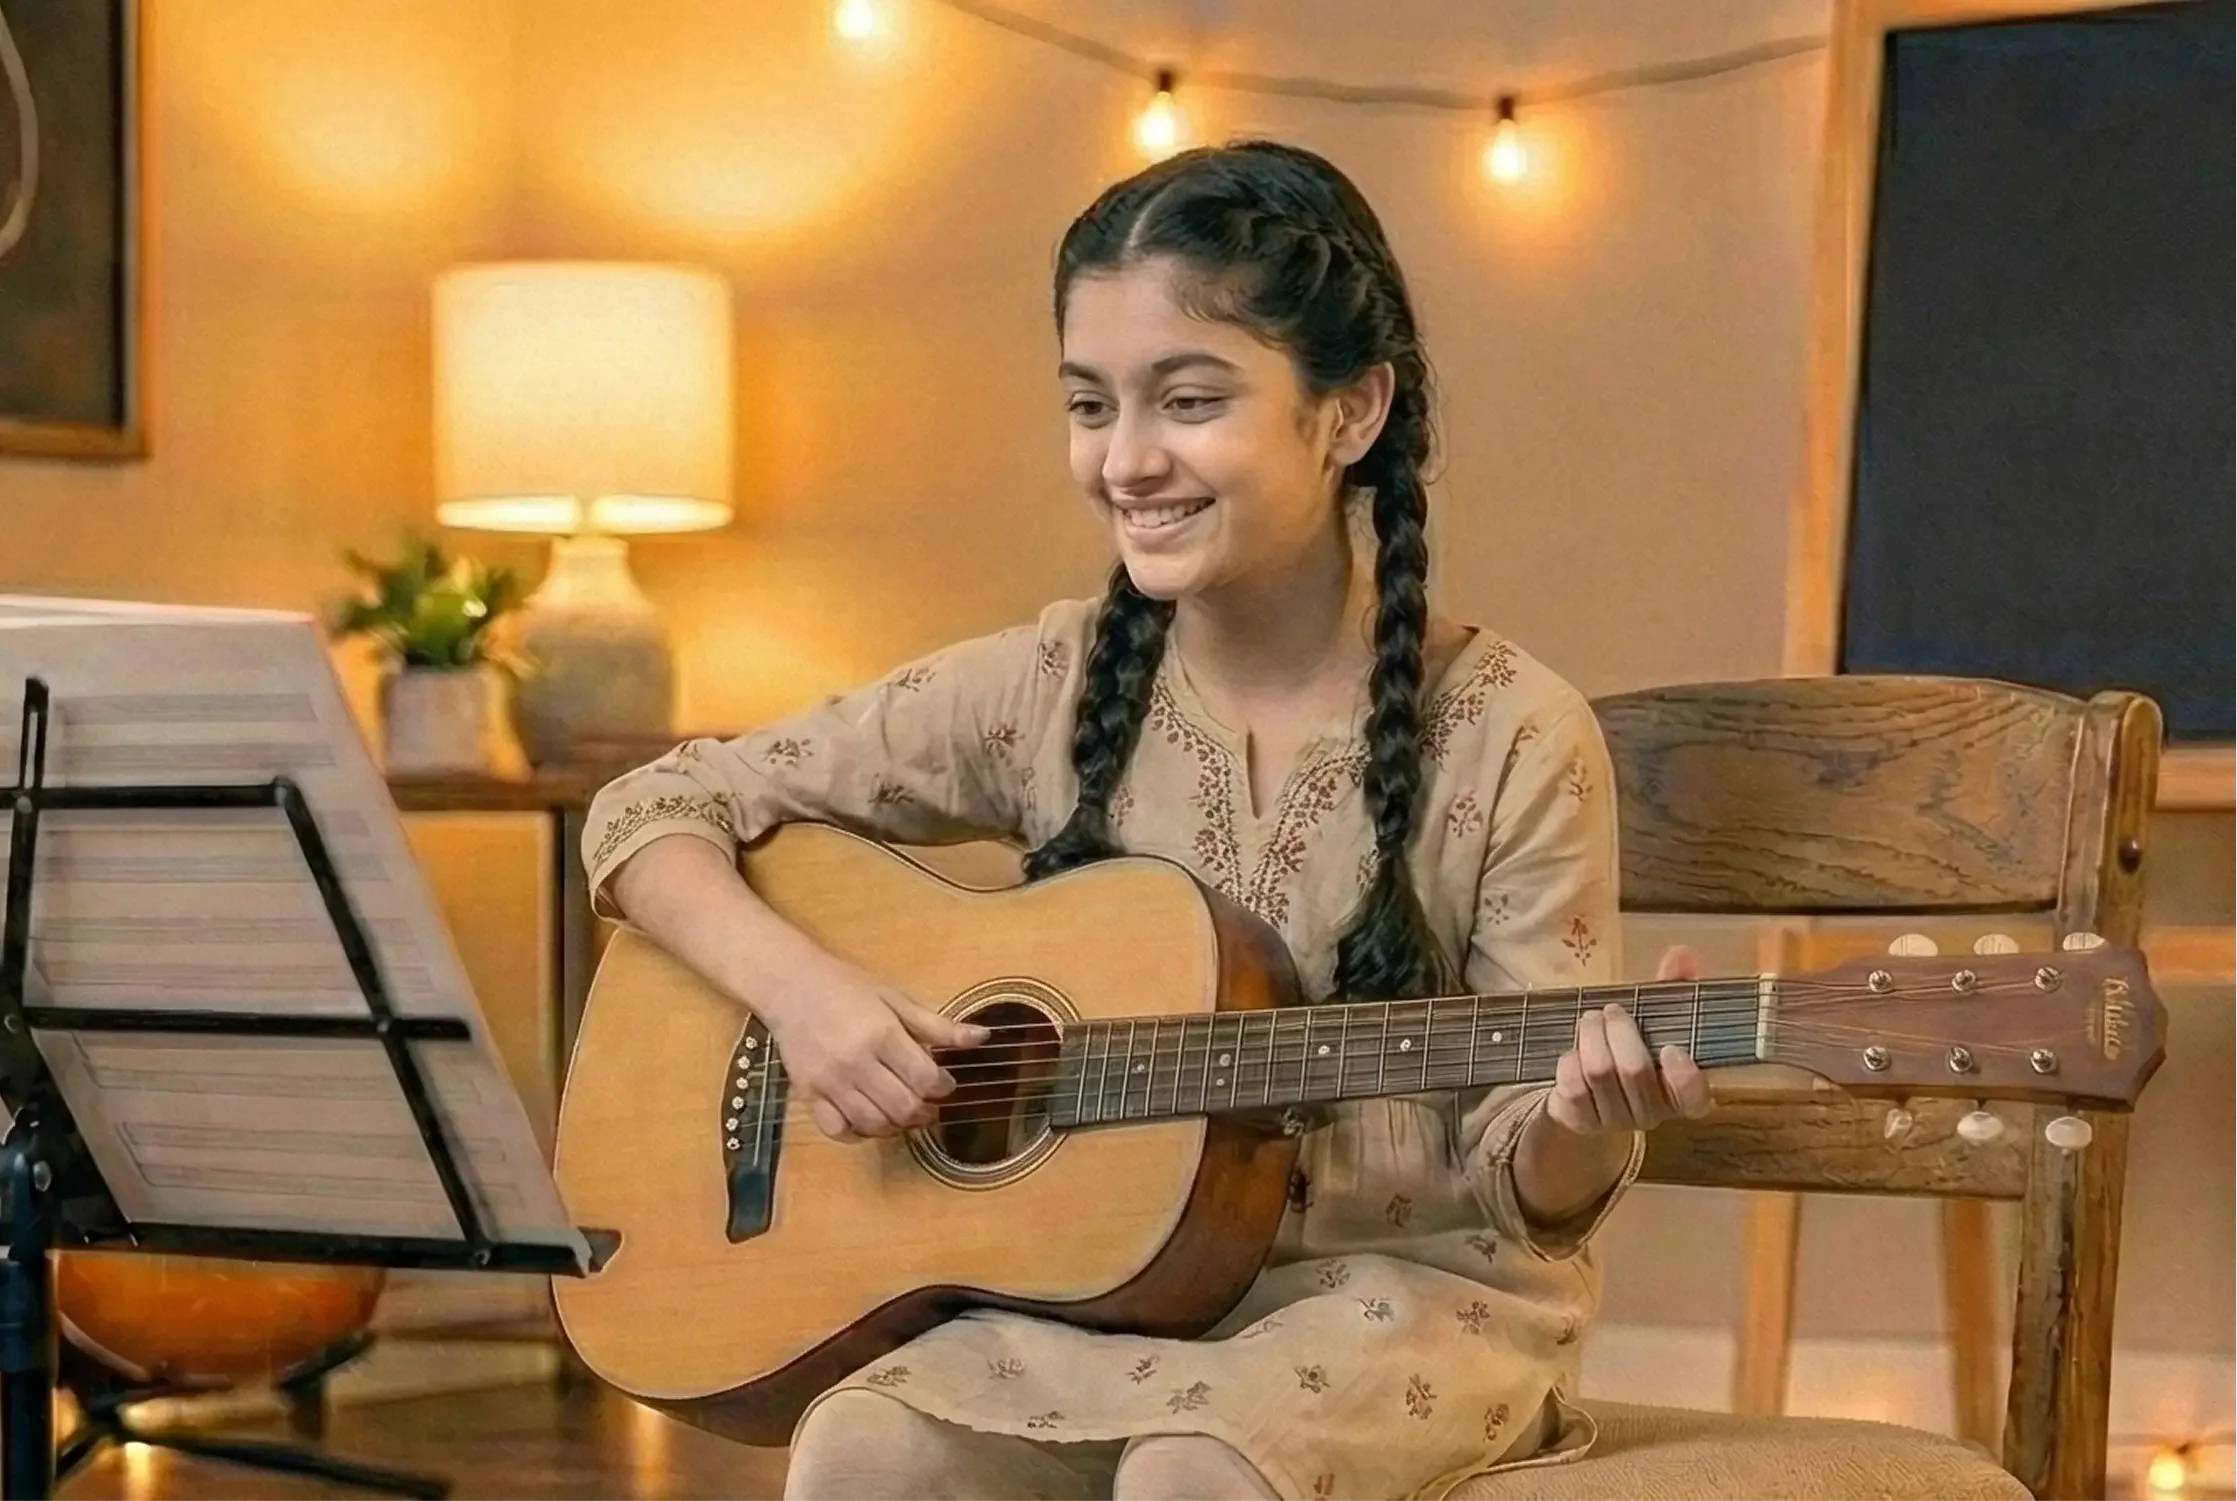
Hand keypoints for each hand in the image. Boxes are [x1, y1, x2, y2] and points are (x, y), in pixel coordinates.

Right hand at [755, 952, 988, 1142]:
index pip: (924, 1078)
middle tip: (929, 1105)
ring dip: (897, 1126)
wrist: (791, 986)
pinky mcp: (809, 1094)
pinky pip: (839, 1130)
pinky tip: (870, 1120)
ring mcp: (830, 1082)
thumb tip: (982, 1038)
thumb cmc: (847, 987)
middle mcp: (856, 1062)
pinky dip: (859, 1133)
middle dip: (925, 1112)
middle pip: (902, 1107)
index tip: (945, 1083)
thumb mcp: (896, 998)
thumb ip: (937, 1025)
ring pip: (873, 1124)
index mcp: (882, 1034)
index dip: (944, 1087)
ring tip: (904, 1113)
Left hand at [1547, 945, 1713, 1134]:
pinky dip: (1571, 1059)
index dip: (1686, 1078)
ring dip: (1592, 1036)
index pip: (1694, 1099)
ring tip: (1591, 1019)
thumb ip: (1673, 989)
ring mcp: (1616, 1120)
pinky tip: (1574, 1049)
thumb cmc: (1630, 1048)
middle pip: (1635, 1072)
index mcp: (1680, 1092)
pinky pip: (1573, 1085)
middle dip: (1620, 1031)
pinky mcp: (1582, 1121)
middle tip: (1611, 1010)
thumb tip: (1683, 955)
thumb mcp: (1654, 1020)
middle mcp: (1652, 1112)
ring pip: (1600, 1073)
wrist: (1585, 1093)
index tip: (1671, 1049)